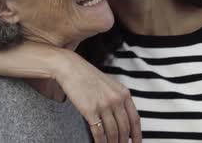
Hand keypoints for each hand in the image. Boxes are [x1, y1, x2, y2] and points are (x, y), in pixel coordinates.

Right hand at [0, 42, 141, 141]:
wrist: (64, 65)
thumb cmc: (80, 74)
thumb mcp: (102, 82)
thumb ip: (111, 95)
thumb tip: (116, 110)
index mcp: (121, 90)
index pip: (135, 117)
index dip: (137, 133)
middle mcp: (116, 97)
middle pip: (125, 127)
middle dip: (124, 142)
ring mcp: (103, 103)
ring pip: (113, 131)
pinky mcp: (90, 109)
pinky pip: (99, 131)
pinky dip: (100, 141)